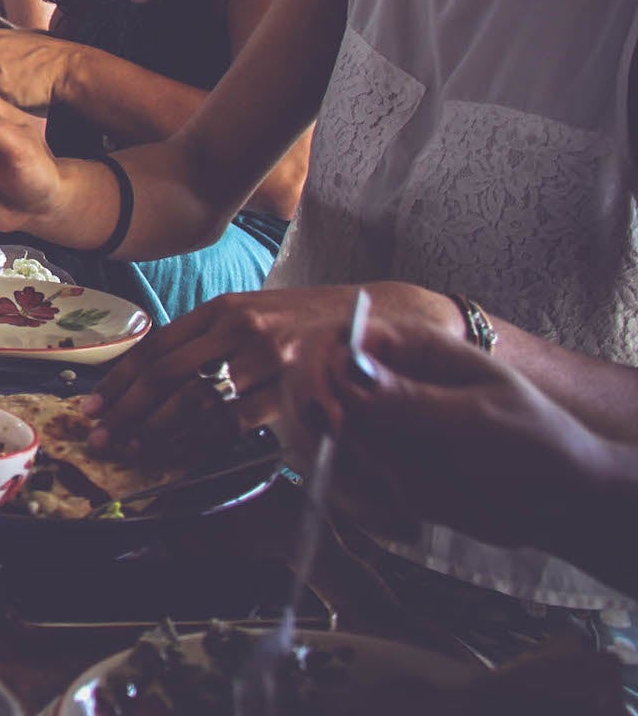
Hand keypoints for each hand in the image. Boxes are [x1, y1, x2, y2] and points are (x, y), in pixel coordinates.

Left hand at [85, 281, 454, 456]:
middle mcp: (237, 327)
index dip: (119, 378)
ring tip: (130, 452)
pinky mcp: (291, 387)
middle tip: (98, 437)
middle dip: (126, 409)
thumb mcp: (254, 319)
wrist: (378, 322)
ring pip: (195, 400)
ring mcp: (264, 356)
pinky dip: (201, 441)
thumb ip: (209, 341)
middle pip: (165, 373)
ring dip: (155, 432)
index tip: (92, 405)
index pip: (155, 345)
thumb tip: (154, 377)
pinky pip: (235, 421)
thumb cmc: (308, 328)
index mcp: (221, 309)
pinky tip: (178, 456)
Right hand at [285, 312, 609, 552]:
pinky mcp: (371, 466)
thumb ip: (410, 400)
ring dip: (359, 486)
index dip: (317, 376)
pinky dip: (367, 510)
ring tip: (417, 506)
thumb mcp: (481, 419)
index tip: (330, 420)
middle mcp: (378, 380)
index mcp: (407, 347)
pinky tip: (408, 523)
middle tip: (380, 481)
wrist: (558, 504)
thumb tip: (343, 370)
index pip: (332, 343)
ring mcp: (371, 424)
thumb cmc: (536, 444)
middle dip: (334, 443)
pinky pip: (341, 486)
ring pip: (320, 447)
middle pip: (308, 394)